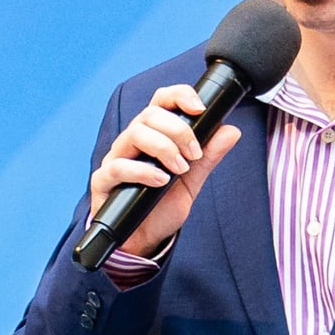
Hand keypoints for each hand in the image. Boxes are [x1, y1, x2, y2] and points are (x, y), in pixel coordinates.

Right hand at [85, 92, 244, 260]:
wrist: (143, 238)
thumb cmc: (161, 205)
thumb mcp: (192, 180)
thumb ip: (208, 156)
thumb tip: (231, 131)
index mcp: (153, 134)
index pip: (161, 101)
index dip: (179, 96)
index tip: (199, 109)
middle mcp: (132, 141)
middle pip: (149, 114)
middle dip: (178, 130)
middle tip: (194, 153)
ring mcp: (116, 159)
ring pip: (135, 134)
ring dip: (163, 148)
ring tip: (179, 169)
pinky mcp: (103, 180)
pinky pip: (118, 166)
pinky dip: (143, 171)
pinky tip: (160, 181)